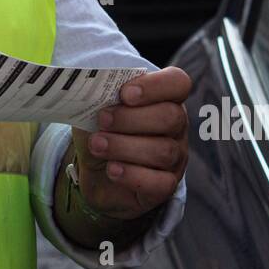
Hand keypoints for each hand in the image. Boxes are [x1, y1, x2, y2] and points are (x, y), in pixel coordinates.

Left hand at [70, 66, 190, 220]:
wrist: (93, 170)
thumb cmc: (101, 129)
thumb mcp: (94, 106)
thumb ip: (98, 93)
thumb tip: (90, 88)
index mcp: (163, 97)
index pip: (178, 83)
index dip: (155, 86)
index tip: (124, 93)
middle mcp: (176, 126)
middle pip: (171, 117)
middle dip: (131, 118)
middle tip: (102, 120)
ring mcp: (175, 157)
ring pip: (163, 151)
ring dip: (124, 146)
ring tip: (97, 145)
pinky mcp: (166, 185)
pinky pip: (161, 183)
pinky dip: (133, 175)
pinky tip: (112, 169)